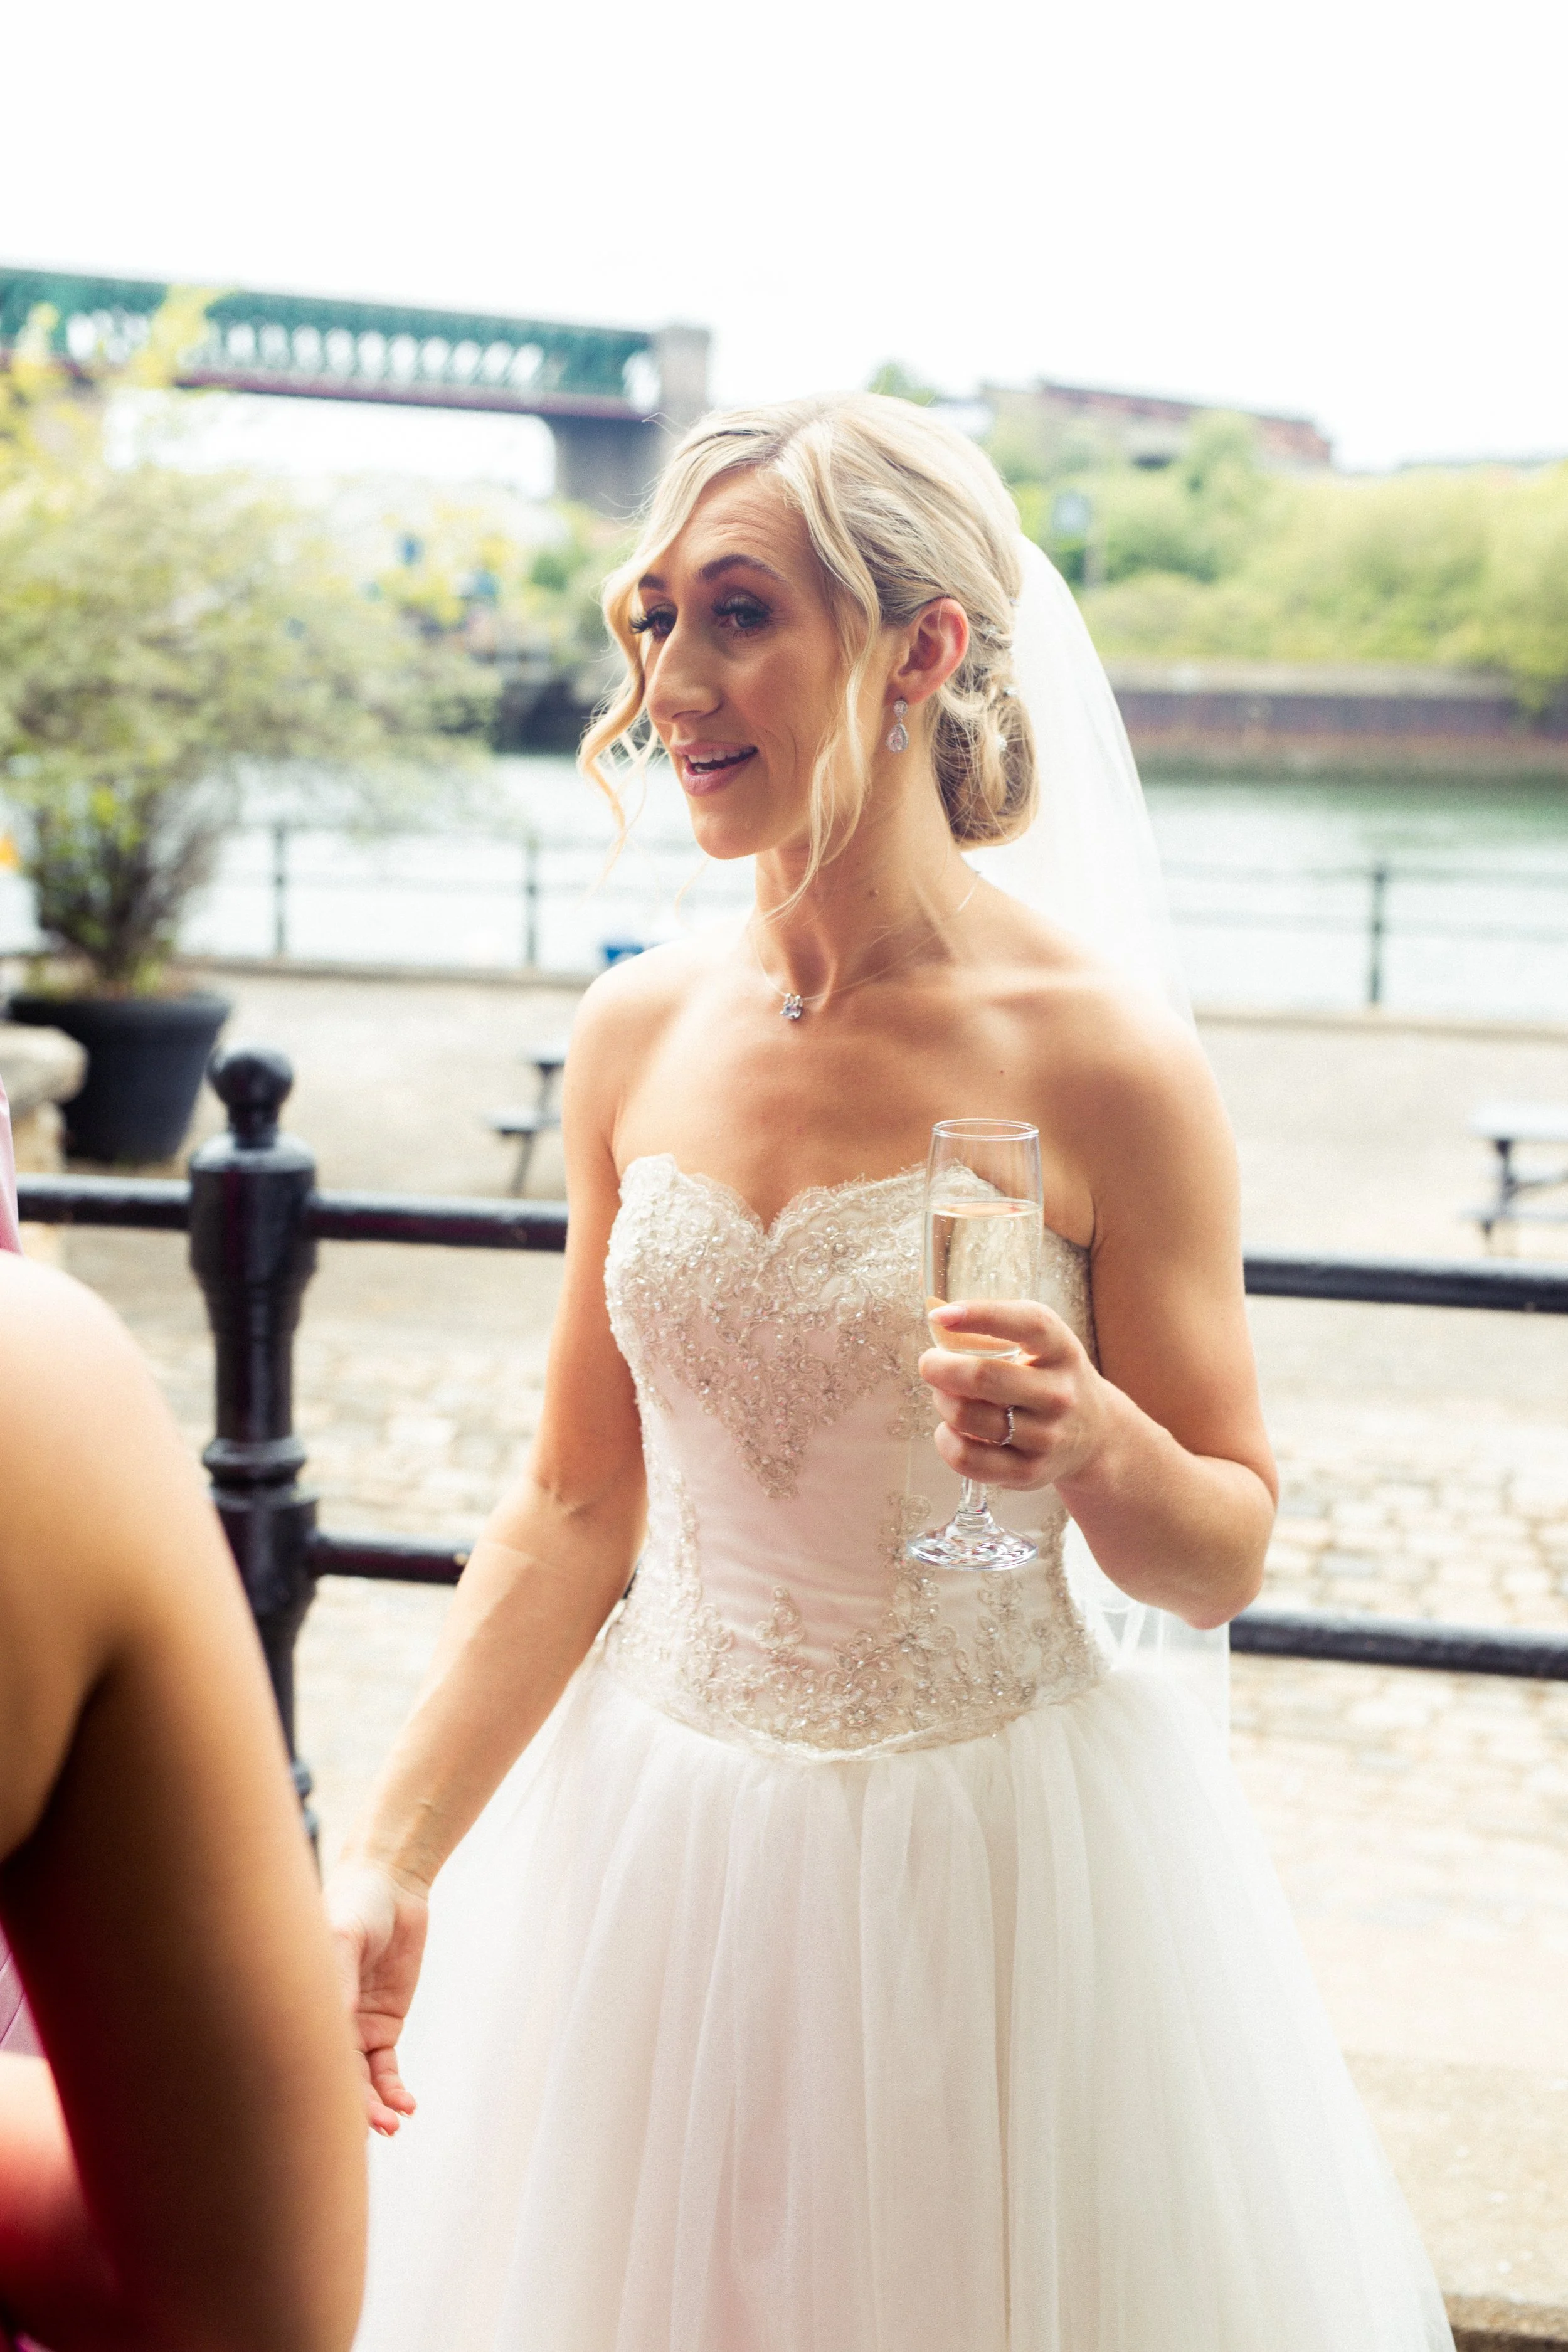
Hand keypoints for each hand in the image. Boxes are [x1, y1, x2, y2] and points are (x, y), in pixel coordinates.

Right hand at [323, 1860, 429, 2137]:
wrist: (391, 1885)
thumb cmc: (356, 1904)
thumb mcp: (343, 1937)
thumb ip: (340, 1977)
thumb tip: (338, 2022)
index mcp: (303, 2005)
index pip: (306, 2058)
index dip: (319, 2089)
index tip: (331, 2118)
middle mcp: (326, 2023)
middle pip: (333, 2077)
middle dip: (351, 2109)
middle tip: (375, 2130)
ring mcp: (355, 2027)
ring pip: (360, 2081)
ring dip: (376, 2106)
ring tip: (394, 2123)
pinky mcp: (384, 2024)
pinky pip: (386, 2068)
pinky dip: (393, 2089)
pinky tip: (406, 2104)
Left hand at [920, 1299, 1108, 1493]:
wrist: (1094, 1433)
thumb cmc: (1049, 1376)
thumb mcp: (1040, 1343)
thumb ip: (996, 1329)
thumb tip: (938, 1320)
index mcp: (1061, 1351)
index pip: (1027, 1324)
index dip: (979, 1315)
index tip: (940, 1316)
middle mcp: (1059, 1394)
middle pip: (983, 1377)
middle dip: (939, 1367)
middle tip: (930, 1364)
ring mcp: (1046, 1437)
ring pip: (966, 1417)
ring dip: (942, 1401)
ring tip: (946, 1395)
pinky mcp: (1029, 1471)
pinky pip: (966, 1458)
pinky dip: (946, 1440)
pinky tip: (951, 1429)